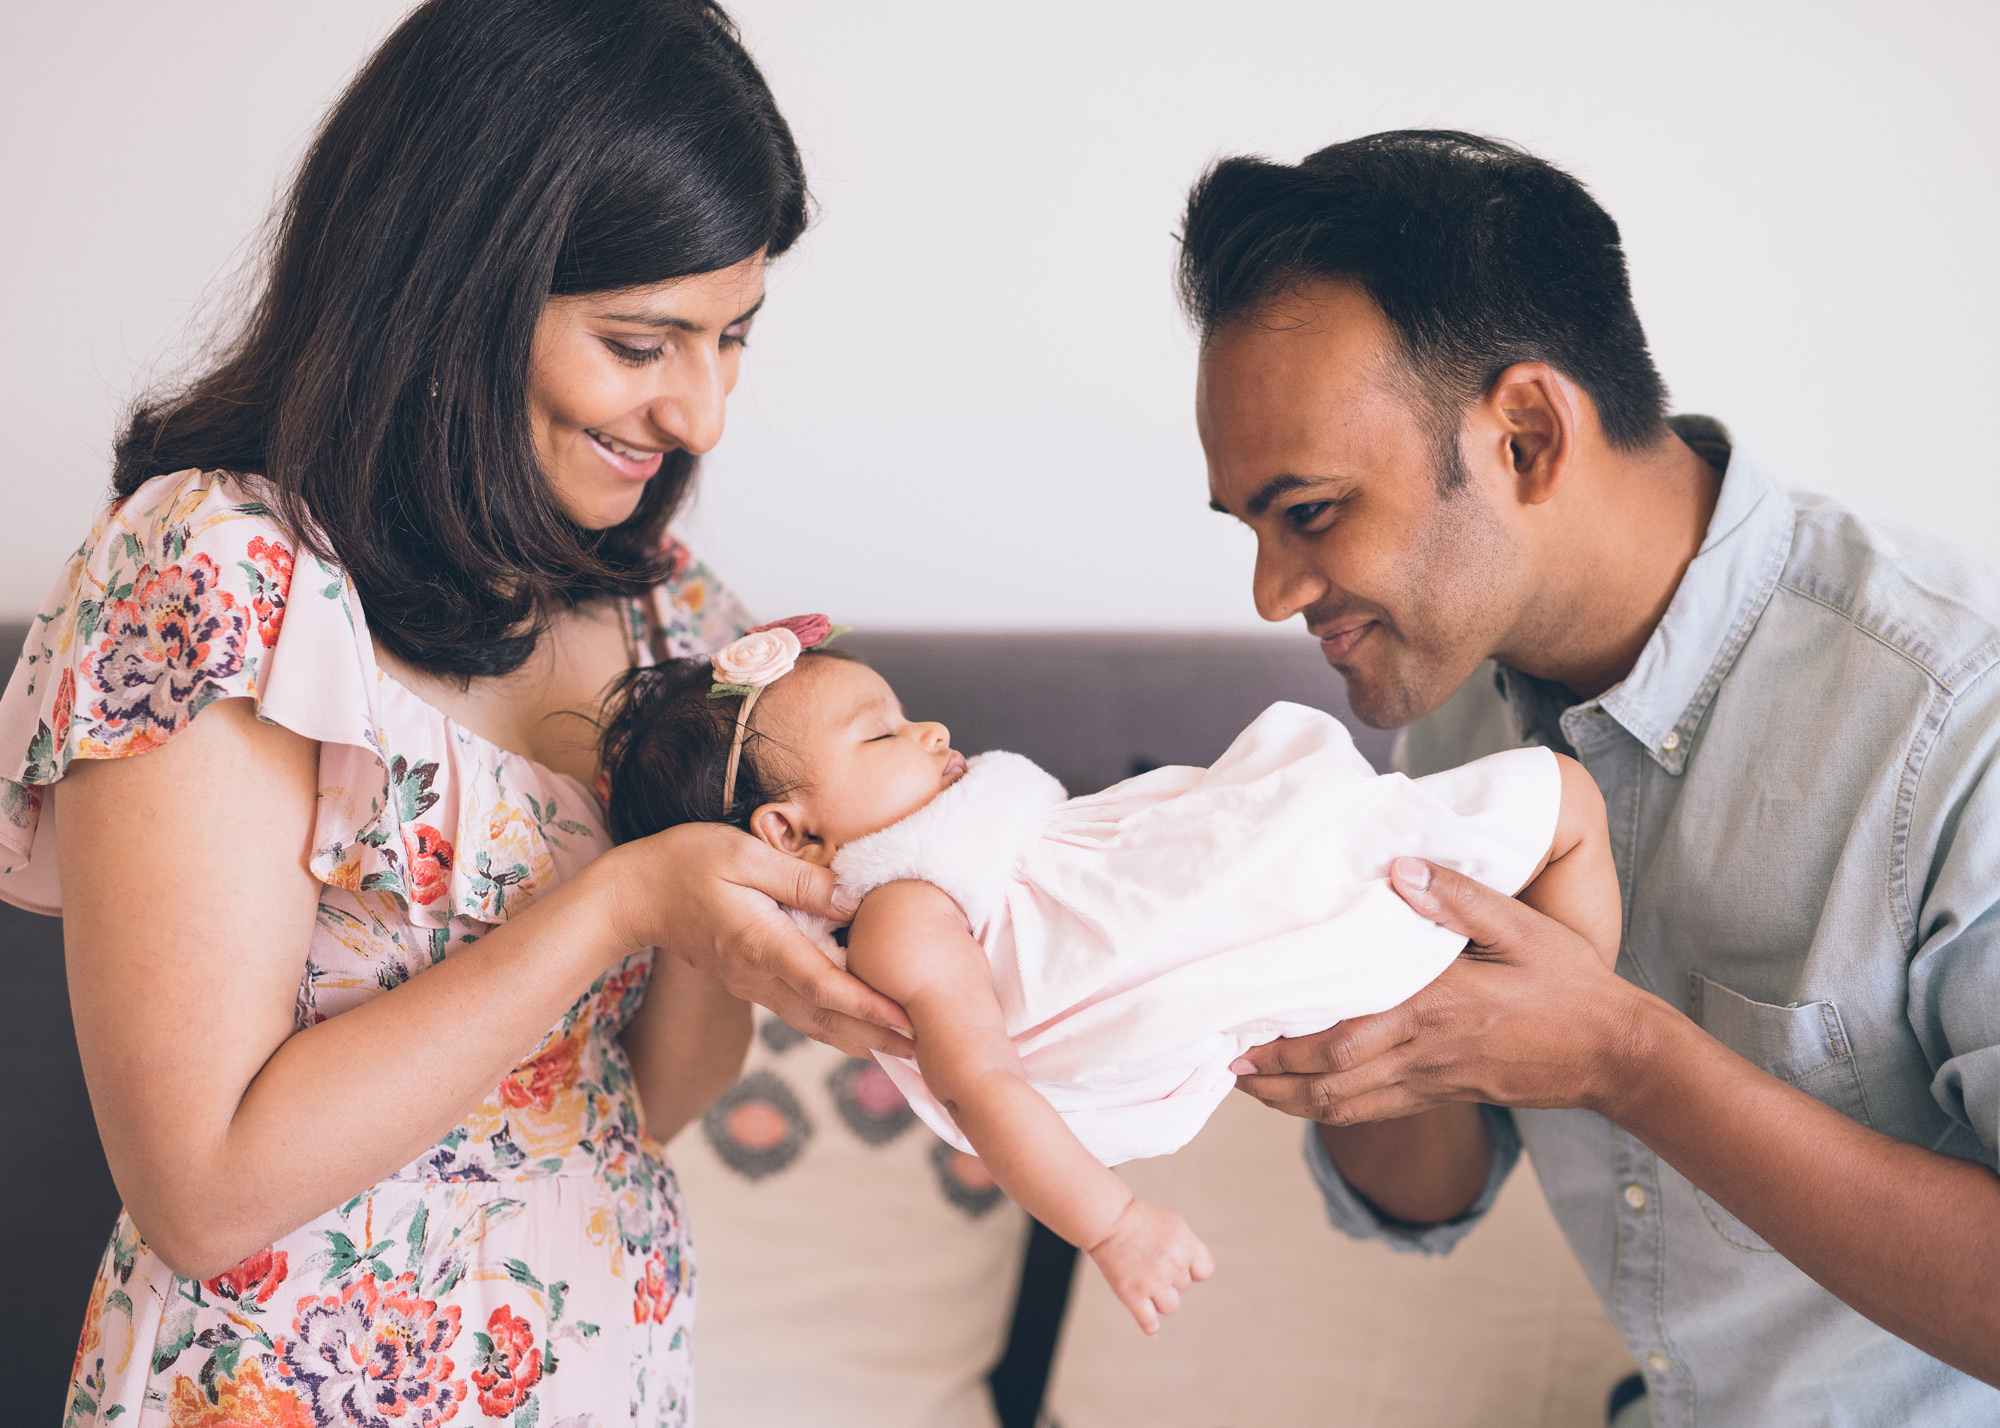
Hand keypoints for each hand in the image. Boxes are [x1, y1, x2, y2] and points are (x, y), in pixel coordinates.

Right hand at [604, 821, 913, 1057]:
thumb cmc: (685, 864)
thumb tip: (852, 900)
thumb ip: (800, 879)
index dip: (869, 1005)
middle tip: (928, 1053)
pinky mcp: (751, 982)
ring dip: (862, 1039)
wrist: (633, 896)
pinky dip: (837, 1025)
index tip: (907, 1019)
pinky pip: (802, 1012)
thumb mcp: (744, 855)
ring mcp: (754, 985)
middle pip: (828, 1019)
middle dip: (880, 1037)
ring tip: (906, 1051)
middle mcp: (760, 976)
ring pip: (816, 1023)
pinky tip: (862, 1029)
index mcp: (762, 945)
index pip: (825, 985)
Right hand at [1086, 1198, 1214, 1335]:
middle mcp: (1174, 1264)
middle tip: (1149, 1262)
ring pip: (1170, 1307)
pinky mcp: (1133, 1294)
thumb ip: (1189, 1250)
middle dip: (1169, 1280)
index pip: (1203, 1271)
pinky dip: (1151, 1326)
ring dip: (1159, 1299)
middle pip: (1183, 1288)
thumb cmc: (1140, 1222)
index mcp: (1186, 1245)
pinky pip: (1149, 1321)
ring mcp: (1154, 1281)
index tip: (1176, 1263)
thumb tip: (1197, 1276)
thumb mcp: (1174, 1226)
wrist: (1109, 1221)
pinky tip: (1152, 1328)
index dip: (1191, 1269)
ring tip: (1143, 1282)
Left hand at [1233, 856, 1648, 1124]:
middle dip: (1270, 1076)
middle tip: (1221, 1062)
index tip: (1239, 1030)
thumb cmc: (1569, 985)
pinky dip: (1329, 1111)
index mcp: (1435, 1007)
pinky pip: (1373, 1111)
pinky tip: (1306, 1100)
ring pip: (1344, 1104)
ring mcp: (1432, 1080)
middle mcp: (1424, 1051)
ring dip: (1290, 1101)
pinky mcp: (1443, 1095)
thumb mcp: (1522, 928)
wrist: (1615, 1054)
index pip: (1342, 1032)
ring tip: (1247, 1086)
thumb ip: (1461, 898)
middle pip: (1328, 1076)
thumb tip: (1402, 869)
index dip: (1285, 1040)